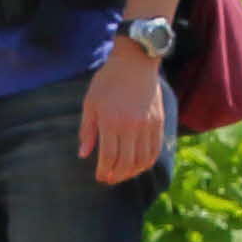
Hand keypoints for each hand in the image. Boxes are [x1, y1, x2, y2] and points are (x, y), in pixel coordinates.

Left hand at [77, 37, 170, 184]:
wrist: (135, 62)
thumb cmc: (108, 81)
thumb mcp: (90, 103)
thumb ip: (87, 130)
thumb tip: (83, 155)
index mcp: (111, 122)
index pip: (108, 157)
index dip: (104, 172)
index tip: (100, 177)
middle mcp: (130, 126)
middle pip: (125, 163)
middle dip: (116, 176)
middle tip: (109, 179)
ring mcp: (147, 125)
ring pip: (142, 160)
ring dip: (132, 173)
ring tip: (123, 174)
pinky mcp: (158, 122)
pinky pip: (155, 150)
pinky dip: (147, 162)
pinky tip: (138, 165)